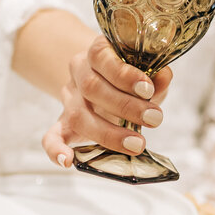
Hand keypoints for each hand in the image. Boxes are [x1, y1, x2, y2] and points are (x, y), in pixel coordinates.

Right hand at [43, 35, 172, 167]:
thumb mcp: (146, 71)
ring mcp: (69, 99)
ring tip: (137, 144)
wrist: (104, 79)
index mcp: (97, 52)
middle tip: (154, 119)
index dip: (124, 74)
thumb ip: (155, 75)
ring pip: (77, 115)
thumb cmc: (130, 77)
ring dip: (108, 132)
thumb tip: (164, 77)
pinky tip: (68, 161)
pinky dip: (55, 150)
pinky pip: (51, 136)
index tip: (148, 90)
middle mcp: (78, 73)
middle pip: (91, 87)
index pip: (102, 57)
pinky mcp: (63, 123)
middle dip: (125, 106)